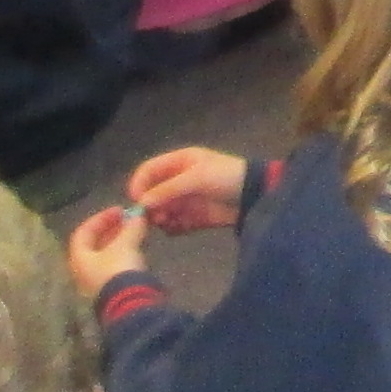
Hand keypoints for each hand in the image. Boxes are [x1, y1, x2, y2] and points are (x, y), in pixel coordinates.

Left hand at [64, 206, 150, 299]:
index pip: (84, 232)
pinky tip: (138, 251)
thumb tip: (138, 215)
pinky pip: (115, 267)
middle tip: (128, 221)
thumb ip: (131, 228)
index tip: (119, 211)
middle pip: (95, 245)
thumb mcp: (125, 244)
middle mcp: (84, 272)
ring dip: (120, 242)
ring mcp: (97, 283)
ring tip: (136, 233)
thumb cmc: (118, 270)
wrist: (128, 305)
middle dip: (112, 230)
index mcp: (79, 258)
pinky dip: (125, 255)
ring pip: (106, 257)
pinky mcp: (112, 291)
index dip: (100, 218)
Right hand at [125, 147, 251, 231]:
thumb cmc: (226, 177)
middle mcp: (178, 181)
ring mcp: (185, 200)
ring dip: (160, 218)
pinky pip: (174, 225)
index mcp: (179, 162)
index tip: (136, 201)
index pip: (149, 170)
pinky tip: (177, 229)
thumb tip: (142, 202)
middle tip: (153, 217)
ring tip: (167, 222)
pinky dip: (172, 228)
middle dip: (149, 205)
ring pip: (161, 211)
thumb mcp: (197, 178)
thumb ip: (169, 189)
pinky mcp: (193, 218)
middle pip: (152, 194)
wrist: (254, 197)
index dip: (139, 184)